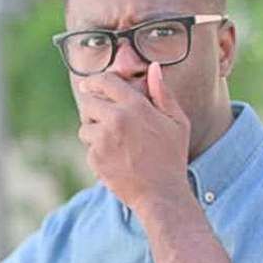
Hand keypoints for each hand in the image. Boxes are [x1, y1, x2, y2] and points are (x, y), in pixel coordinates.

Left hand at [77, 62, 190, 213]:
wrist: (162, 193)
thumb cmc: (172, 157)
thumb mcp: (177, 123)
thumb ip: (163, 93)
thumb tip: (154, 68)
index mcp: (136, 106)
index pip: (105, 82)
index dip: (96, 81)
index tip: (91, 85)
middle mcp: (116, 119)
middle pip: (87, 102)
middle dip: (93, 108)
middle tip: (104, 118)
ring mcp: (103, 139)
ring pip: (84, 127)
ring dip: (95, 132)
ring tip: (115, 144)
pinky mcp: (95, 158)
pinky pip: (88, 148)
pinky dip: (98, 152)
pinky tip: (116, 159)